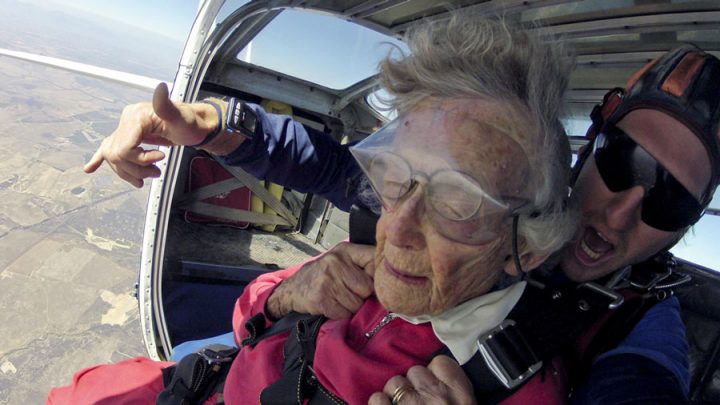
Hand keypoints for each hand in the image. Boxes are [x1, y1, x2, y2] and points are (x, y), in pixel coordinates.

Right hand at [83, 83, 219, 186]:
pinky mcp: (128, 137)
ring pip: (116, 158)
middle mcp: (126, 121)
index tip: (161, 157)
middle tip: (157, 171)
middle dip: (138, 168)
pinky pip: (108, 149)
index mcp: (135, 116)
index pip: (125, 147)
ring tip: (152, 173)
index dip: (141, 158)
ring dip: (131, 172)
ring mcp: (125, 129)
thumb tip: (161, 88)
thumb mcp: (181, 117)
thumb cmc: (189, 123)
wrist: (194, 126)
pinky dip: (99, 159)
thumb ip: (166, 105)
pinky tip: (90, 168)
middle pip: (119, 156)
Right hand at [267, 242, 375, 319]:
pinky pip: (345, 313)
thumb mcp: (341, 261)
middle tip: (349, 293)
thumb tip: (390, 278)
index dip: (378, 275)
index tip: (376, 283)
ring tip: (339, 299)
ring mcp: (328, 279)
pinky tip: (332, 305)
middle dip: (362, 295)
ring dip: (351, 307)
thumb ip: (363, 264)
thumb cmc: (324, 276)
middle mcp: (336, 262)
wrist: (293, 290)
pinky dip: (341, 314)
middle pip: (368, 287)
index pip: (374, 260)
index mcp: (345, 251)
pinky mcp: (321, 298)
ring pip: (357, 303)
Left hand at [368, 356, 476, 404]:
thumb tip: (437, 370)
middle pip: (415, 371)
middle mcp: (437, 395)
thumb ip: (456, 387)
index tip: (435, 386)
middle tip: (418, 402)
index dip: (434, 374)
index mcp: (460, 393)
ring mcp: (413, 404)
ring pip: (395, 382)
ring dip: (396, 394)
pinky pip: (377, 399)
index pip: (440, 362)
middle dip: (413, 385)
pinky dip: (379, 404)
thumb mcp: (468, 404)